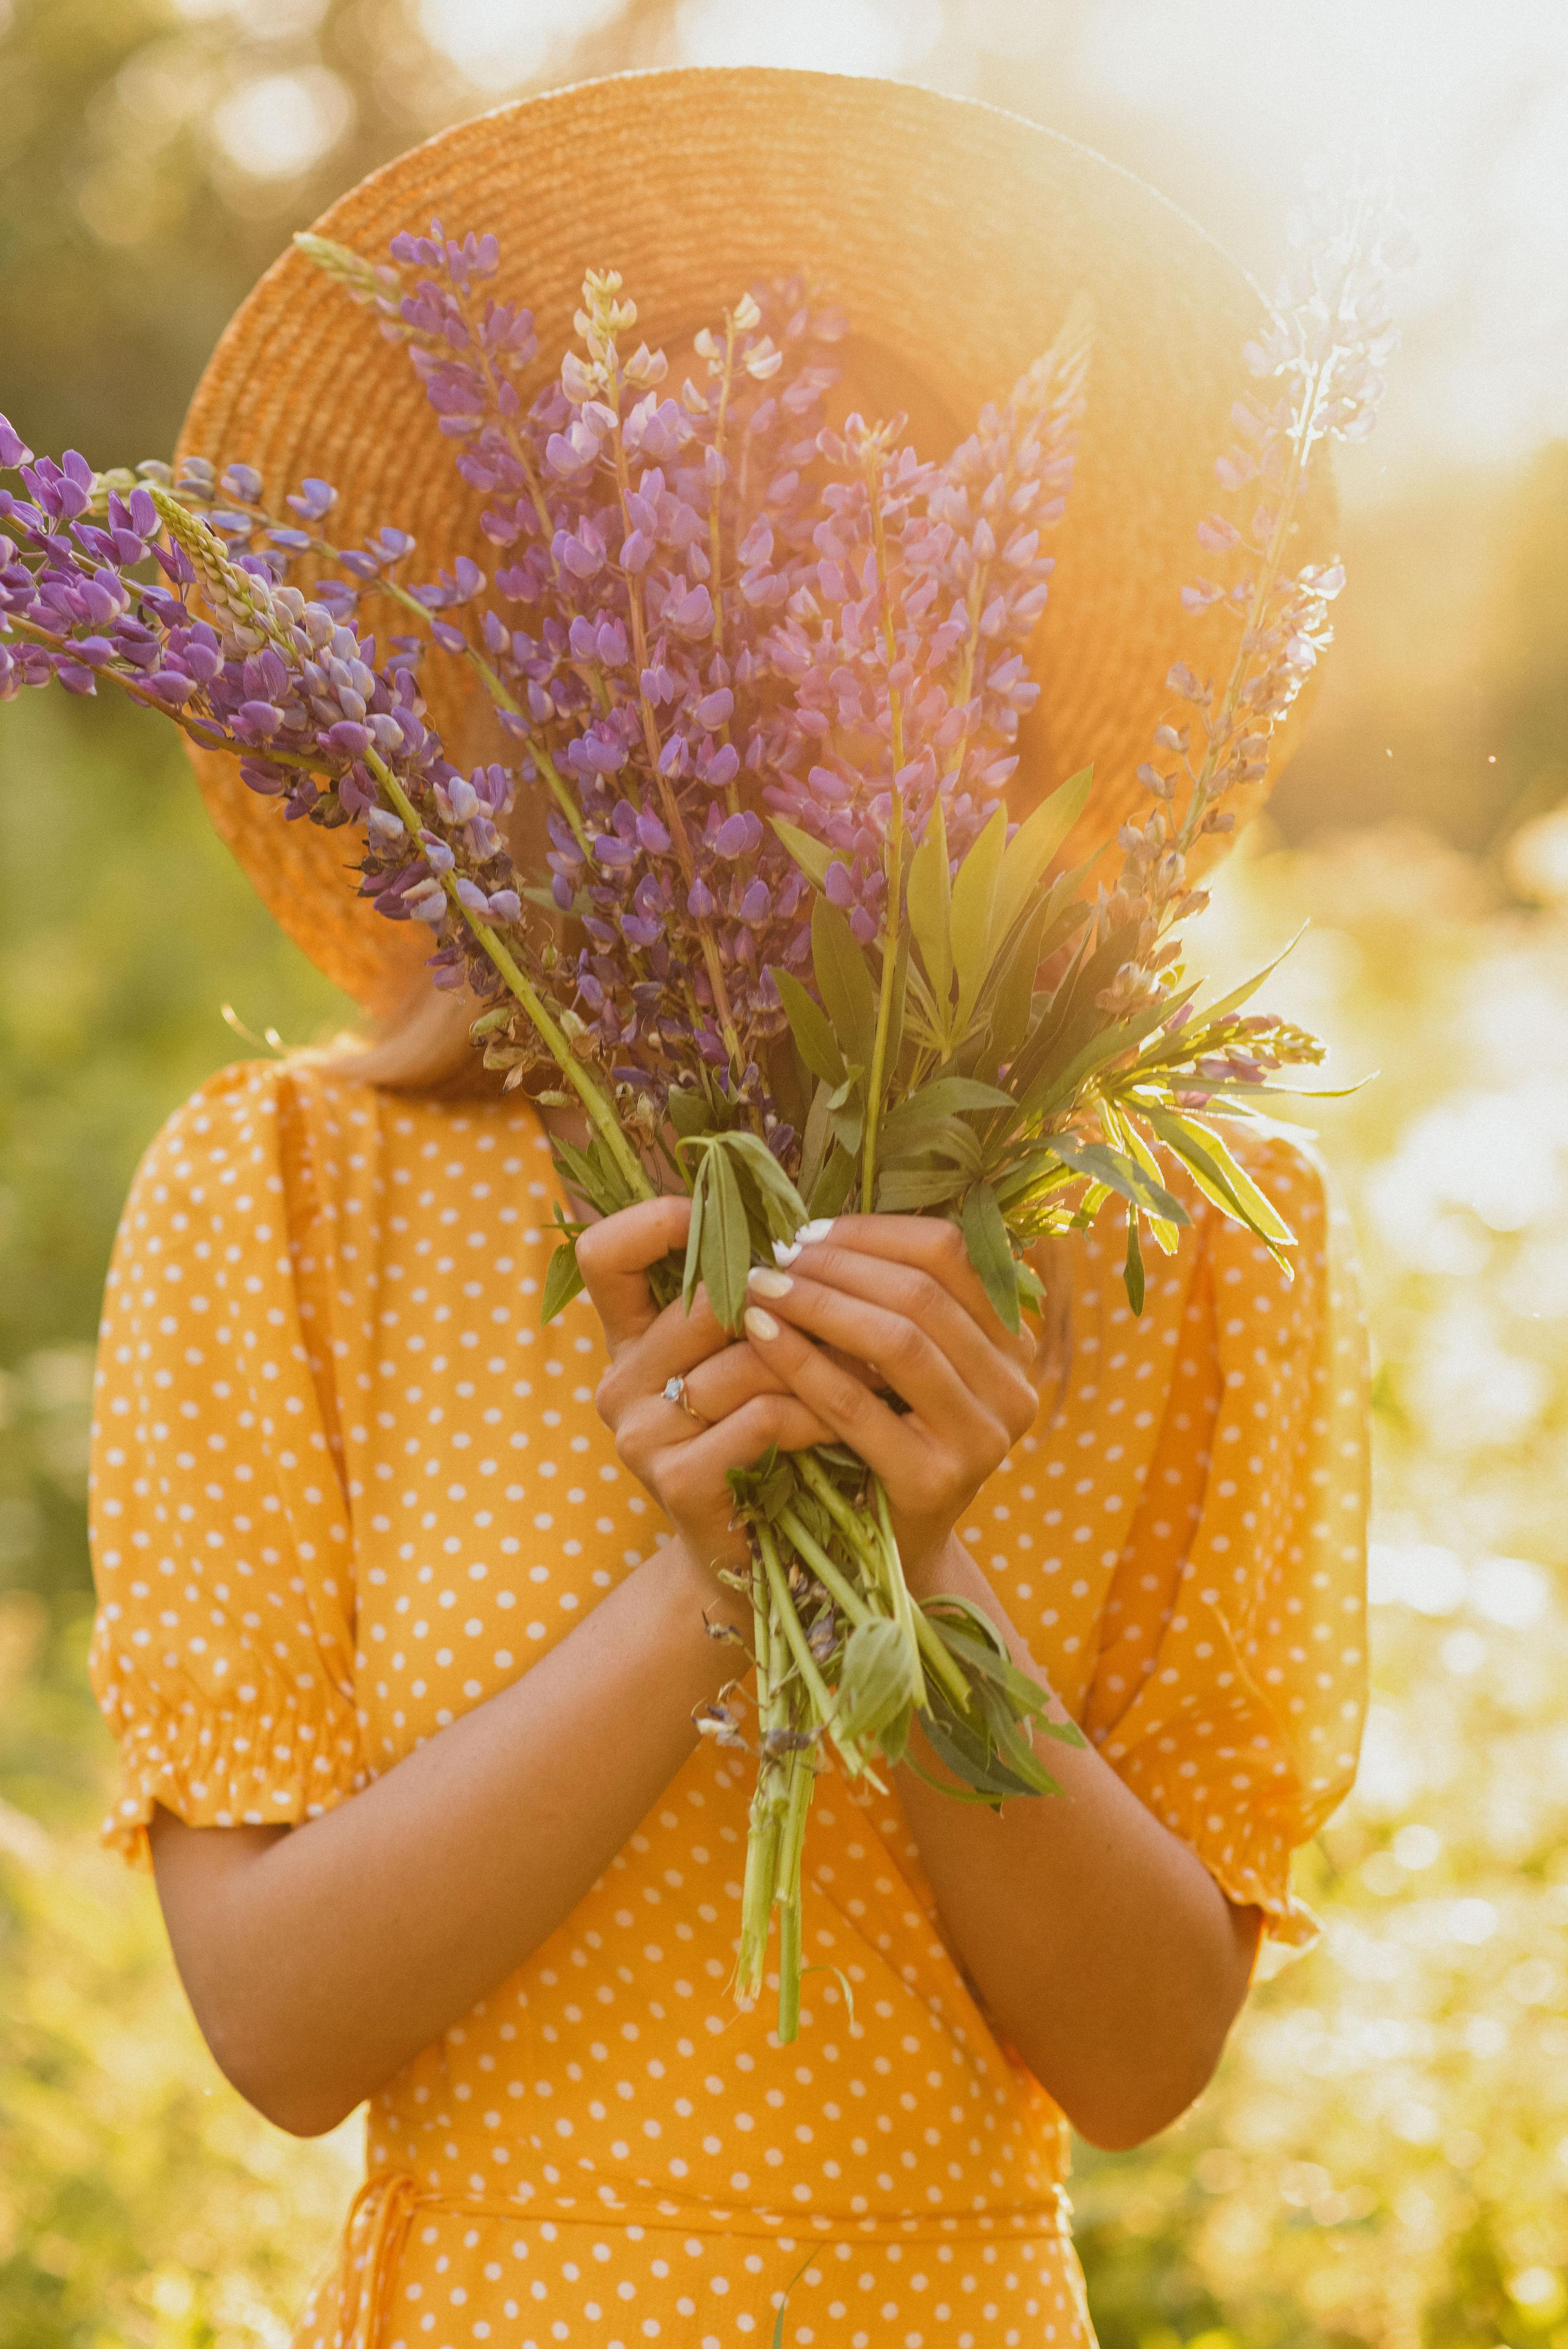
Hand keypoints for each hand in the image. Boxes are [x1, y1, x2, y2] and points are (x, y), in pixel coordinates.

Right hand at [577, 1199, 833, 1570]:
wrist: (769, 1561)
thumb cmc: (778, 1444)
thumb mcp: (764, 1361)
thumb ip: (764, 1299)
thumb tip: (814, 1229)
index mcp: (633, 1337)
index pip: (606, 1255)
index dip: (658, 1223)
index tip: (747, 1237)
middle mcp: (621, 1380)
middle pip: (703, 1303)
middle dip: (797, 1302)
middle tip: (867, 1308)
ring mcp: (642, 1434)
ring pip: (741, 1359)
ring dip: (825, 1361)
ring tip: (879, 1371)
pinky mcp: (676, 1482)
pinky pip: (761, 1419)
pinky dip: (816, 1416)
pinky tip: (848, 1428)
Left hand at [740, 1215, 1050, 1581]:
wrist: (882, 1553)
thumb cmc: (878, 1437)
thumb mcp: (896, 1365)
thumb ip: (883, 1299)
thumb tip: (812, 1224)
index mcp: (1011, 1342)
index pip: (952, 1253)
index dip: (873, 1233)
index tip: (804, 1231)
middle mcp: (1013, 1387)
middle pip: (924, 1293)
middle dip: (838, 1266)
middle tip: (770, 1257)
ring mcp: (983, 1439)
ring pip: (899, 1341)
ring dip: (819, 1304)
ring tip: (758, 1288)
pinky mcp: (938, 1483)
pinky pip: (859, 1406)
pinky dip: (803, 1364)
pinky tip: (760, 1339)